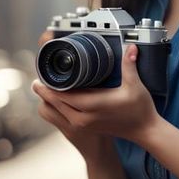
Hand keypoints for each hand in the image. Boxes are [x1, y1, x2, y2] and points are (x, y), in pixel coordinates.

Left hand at [32, 42, 160, 150]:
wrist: (143, 132)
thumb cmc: (139, 110)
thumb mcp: (135, 86)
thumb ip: (129, 66)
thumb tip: (131, 47)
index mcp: (93, 106)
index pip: (64, 96)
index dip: (51, 86)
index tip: (41, 75)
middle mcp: (84, 118)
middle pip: (56, 104)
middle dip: (45, 91)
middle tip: (36, 79)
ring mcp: (83, 124)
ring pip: (57, 112)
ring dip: (50, 100)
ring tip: (42, 87)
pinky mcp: (84, 127)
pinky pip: (63, 117)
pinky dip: (57, 108)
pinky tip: (55, 98)